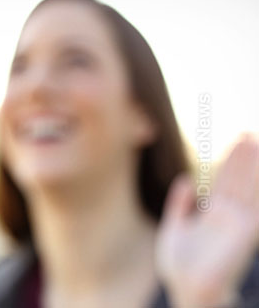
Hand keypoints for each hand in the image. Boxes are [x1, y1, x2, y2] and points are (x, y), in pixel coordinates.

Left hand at [156, 135, 258, 306]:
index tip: (235, 142)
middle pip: (236, 180)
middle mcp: (226, 217)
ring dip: (250, 167)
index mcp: (211, 215)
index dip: (228, 162)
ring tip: (252, 141)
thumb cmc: (179, 267)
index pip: (222, 182)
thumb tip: (187, 179)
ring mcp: (236, 224)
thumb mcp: (174, 228)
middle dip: (241, 158)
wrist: (185, 292)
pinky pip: (257, 209)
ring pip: (246, 188)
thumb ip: (179, 204)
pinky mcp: (244, 235)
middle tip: (246, 132)